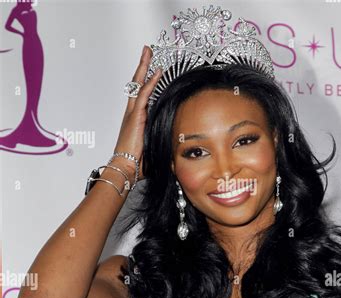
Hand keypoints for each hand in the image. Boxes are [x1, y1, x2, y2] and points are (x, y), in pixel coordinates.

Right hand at [112, 45, 161, 180]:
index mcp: (136, 118)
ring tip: (148, 52)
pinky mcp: (135, 116)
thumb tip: (177, 142)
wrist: (127, 167)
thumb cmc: (137, 161)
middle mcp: (132, 112)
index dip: (146, 79)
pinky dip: (149, 82)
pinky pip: (143, 95)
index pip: (141, 93)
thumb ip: (162, 139)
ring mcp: (132, 113)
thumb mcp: (154, 147)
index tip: (153, 68)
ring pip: (138, 84)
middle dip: (142, 66)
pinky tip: (156, 72)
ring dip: (144, 67)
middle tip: (147, 51)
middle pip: (136, 82)